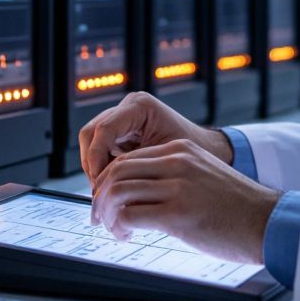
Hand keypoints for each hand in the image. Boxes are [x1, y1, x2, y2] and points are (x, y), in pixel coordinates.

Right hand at [79, 91, 232, 185]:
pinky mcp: (121, 134)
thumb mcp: (162, 161)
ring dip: (94, 169)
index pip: (104, 130)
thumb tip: (104, 190)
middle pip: (91, 134)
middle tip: (98, 193)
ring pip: (91, 143)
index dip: (96, 158)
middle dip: (91, 164)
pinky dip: (102, 169)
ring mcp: (122, 120)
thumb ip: (133, 169)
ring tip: (105, 194)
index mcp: (140, 106)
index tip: (100, 184)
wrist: (208, 153)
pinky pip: (101, 150)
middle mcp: (127, 108)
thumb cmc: (193, 155)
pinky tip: (112, 188)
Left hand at [90, 138, 281, 263]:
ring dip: (107, 214)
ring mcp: (177, 187)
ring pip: (118, 192)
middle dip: (100, 196)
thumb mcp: (203, 177)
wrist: (267, 221)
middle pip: (117, 172)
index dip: (108, 180)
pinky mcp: (178, 213)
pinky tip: (126, 236)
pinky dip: (119, 227)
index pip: (128, 159)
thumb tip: (142, 197)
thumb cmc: (237, 207)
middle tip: (98, 216)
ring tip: (113, 229)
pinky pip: (130, 215)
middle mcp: (176, 162)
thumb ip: (174, 178)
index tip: (105, 200)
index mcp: (180, 151)